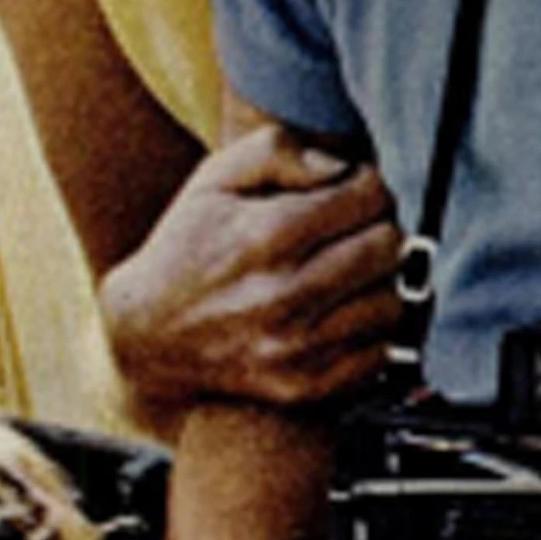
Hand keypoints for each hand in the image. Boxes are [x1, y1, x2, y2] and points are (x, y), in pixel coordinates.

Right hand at [99, 124, 401, 423]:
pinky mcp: (305, 388)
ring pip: (392, 302)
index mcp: (267, 236)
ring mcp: (296, 349)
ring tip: (347, 274)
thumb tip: (340, 167)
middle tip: (353, 231)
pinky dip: (370, 331)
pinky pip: (380, 354)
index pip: (369, 196)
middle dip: (378, 229)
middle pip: (388, 246)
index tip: (350, 192)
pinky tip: (340, 314)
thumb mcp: (214, 179)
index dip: (367, 185)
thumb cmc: (188, 247)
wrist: (148, 338)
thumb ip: (277, 150)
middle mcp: (285, 295)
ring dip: (379, 282)